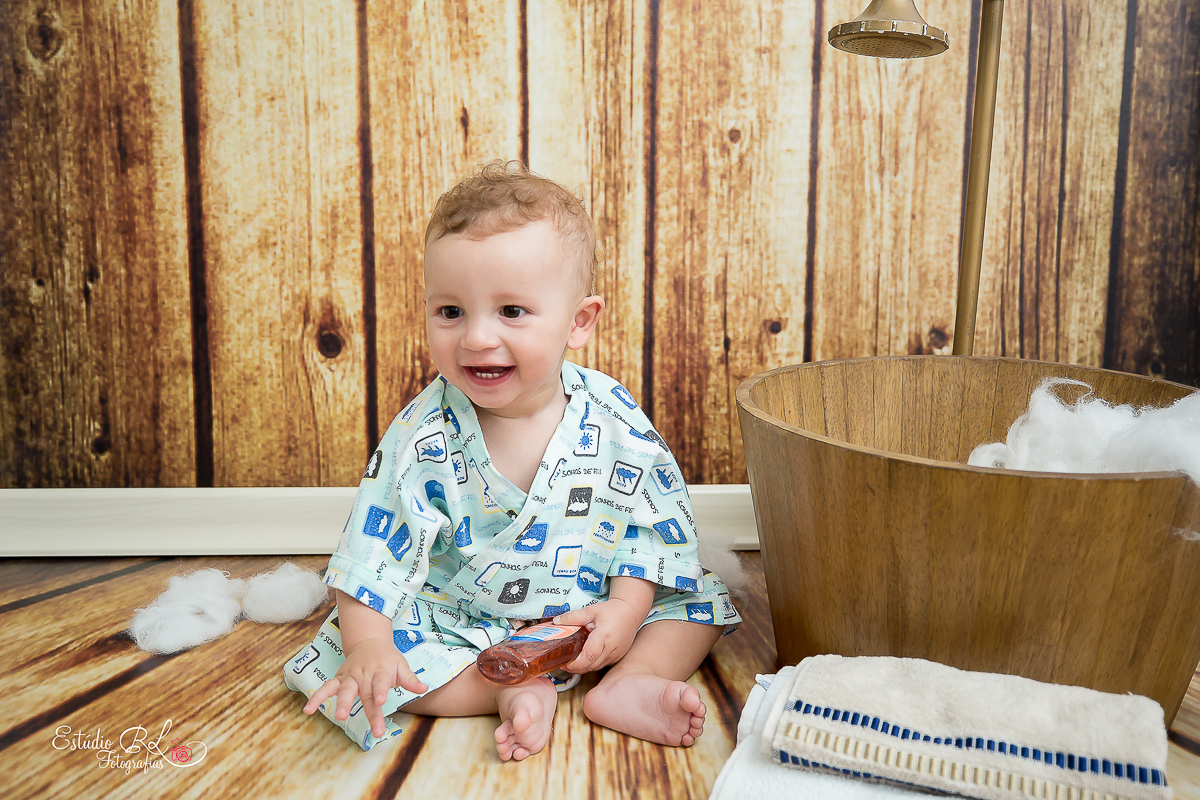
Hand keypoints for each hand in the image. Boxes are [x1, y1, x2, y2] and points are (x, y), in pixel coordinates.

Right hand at [301, 637, 427, 737]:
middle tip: (373, 727)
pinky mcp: (339, 679)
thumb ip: (410, 679)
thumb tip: (424, 688)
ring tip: (337, 716)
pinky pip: (326, 687)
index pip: (381, 682)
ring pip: (343, 689)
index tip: (381, 701)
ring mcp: (350, 676)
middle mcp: (364, 674)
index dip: (380, 691)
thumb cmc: (388, 658)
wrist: (369, 642)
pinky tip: (307, 710)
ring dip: (340, 702)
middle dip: (369, 710)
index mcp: (380, 670)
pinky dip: (316, 697)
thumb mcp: (401, 665)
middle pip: (365, 693)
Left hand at [552, 597, 644, 672]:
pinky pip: (603, 664)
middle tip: (564, 663)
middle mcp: (612, 648)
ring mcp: (617, 654)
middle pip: (591, 666)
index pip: (588, 656)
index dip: (575, 663)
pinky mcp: (618, 657)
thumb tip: (556, 622)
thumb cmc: (612, 610)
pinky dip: (593, 664)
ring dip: (584, 667)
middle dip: (576, 668)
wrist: (631, 612)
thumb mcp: (591, 610)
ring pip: (596, 667)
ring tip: (572, 661)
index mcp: (604, 636)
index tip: (564, 662)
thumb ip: (573, 617)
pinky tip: (586, 658)